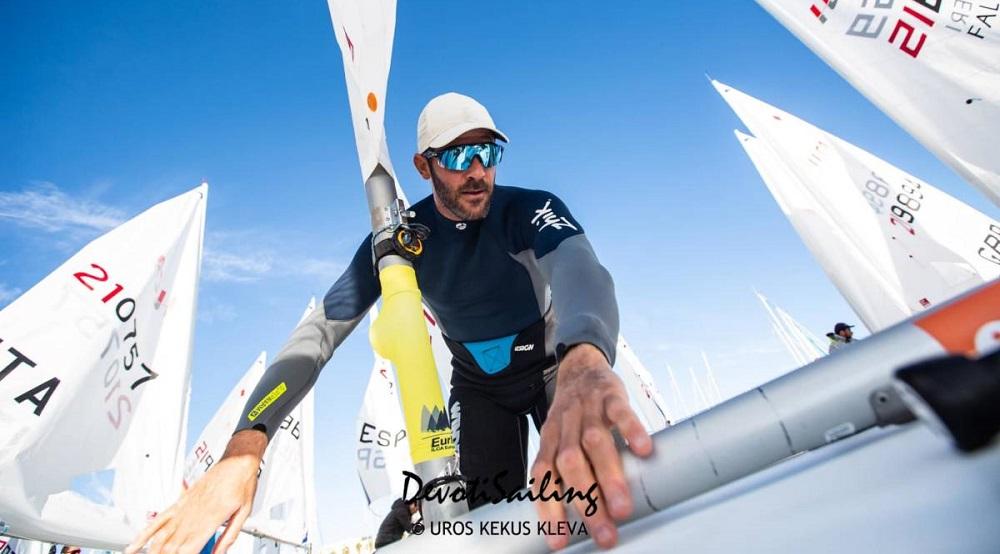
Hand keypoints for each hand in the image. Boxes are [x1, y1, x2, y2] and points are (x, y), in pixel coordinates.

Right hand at [126, 430, 266, 553]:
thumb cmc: (242, 483)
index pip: (189, 549)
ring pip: (162, 536)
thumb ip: (229, 536)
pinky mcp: (180, 502)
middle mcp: (193, 514)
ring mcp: (184, 508)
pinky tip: (135, 545)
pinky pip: (158, 520)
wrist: (237, 461)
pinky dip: (144, 534)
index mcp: (210, 519)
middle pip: (172, 546)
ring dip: (153, 550)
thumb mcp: (243, 513)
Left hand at [531, 344, 652, 549]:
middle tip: (605, 534)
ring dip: (608, 477)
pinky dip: (630, 430)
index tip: (560, 542)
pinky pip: (620, 412)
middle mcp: (565, 427)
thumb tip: (580, 517)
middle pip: (570, 466)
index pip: (543, 478)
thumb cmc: (572, 417)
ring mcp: (587, 409)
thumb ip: (565, 473)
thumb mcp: (559, 441)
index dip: (548, 510)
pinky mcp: (610, 395)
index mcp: (549, 442)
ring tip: (623, 509)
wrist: (579, 367)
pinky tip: (643, 451)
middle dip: (586, 503)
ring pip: (594, 442)